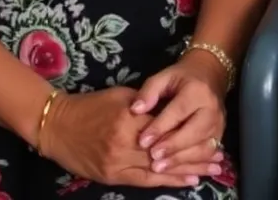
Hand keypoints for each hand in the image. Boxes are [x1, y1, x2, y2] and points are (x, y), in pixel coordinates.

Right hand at [39, 87, 204, 189]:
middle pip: (167, 152)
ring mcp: (118, 163)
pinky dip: (166, 181)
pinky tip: (184, 181)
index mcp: (130, 119)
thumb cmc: (92, 105)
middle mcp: (125, 144)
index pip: (166, 128)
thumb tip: (171, 108)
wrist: (58, 126)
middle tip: (218, 160)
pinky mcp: (112, 177)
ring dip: (185, 172)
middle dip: (194, 157)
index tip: (212, 135)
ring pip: (158, 170)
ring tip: (208, 172)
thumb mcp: (122, 95)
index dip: (190, 134)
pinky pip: (143, 181)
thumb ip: (147, 103)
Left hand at [129, 49, 227, 179]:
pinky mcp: (220, 134)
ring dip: (180, 159)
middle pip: (193, 132)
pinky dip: (192, 164)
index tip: (142, 141)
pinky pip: (207, 152)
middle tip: (152, 158)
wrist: (209, 75)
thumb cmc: (182, 77)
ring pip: (202, 146)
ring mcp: (219, 122)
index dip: (160, 127)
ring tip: (160, 167)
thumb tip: (135, 109)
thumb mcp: (165, 76)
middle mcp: (212, 108)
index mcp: (197, 90)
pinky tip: (176, 171)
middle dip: (172, 147)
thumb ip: (149, 91)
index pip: (178, 111)